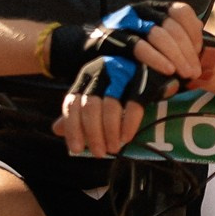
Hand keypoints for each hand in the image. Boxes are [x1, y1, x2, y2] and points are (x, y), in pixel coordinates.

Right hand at [44, 0, 207, 85]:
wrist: (81, 50)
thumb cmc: (124, 51)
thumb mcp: (150, 42)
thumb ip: (172, 45)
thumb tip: (202, 58)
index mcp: (153, 8)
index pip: (181, 11)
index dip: (193, 31)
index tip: (199, 52)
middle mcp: (140, 10)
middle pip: (173, 26)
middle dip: (188, 51)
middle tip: (195, 71)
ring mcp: (125, 21)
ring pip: (159, 35)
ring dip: (176, 56)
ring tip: (185, 74)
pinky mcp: (112, 36)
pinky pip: (139, 46)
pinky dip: (156, 58)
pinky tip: (168, 70)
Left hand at [51, 56, 179, 157]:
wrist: (159, 63)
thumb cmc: (126, 84)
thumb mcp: (100, 93)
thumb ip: (80, 110)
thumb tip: (56, 129)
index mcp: (86, 75)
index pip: (72, 104)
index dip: (72, 128)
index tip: (76, 149)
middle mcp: (101, 71)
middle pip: (90, 107)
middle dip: (93, 134)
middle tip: (99, 153)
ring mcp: (123, 73)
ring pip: (110, 107)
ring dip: (110, 132)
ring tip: (114, 148)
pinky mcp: (145, 78)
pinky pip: (134, 105)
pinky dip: (129, 124)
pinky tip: (127, 137)